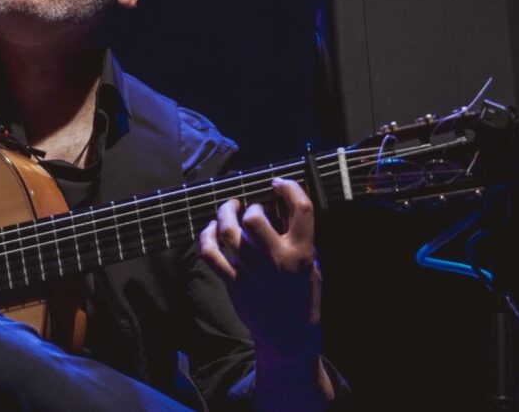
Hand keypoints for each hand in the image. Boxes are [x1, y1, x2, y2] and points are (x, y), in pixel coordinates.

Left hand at [201, 178, 332, 402]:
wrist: (290, 335)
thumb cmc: (303, 294)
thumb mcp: (313, 262)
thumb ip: (298, 234)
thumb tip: (279, 201)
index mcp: (303, 253)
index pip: (301, 209)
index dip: (289, 187)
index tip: (278, 183)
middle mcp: (277, 260)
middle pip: (253, 219)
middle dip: (248, 207)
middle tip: (249, 208)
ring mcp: (252, 272)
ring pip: (227, 233)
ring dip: (224, 215)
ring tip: (228, 209)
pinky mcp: (233, 282)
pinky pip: (210, 253)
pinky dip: (205, 237)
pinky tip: (211, 230)